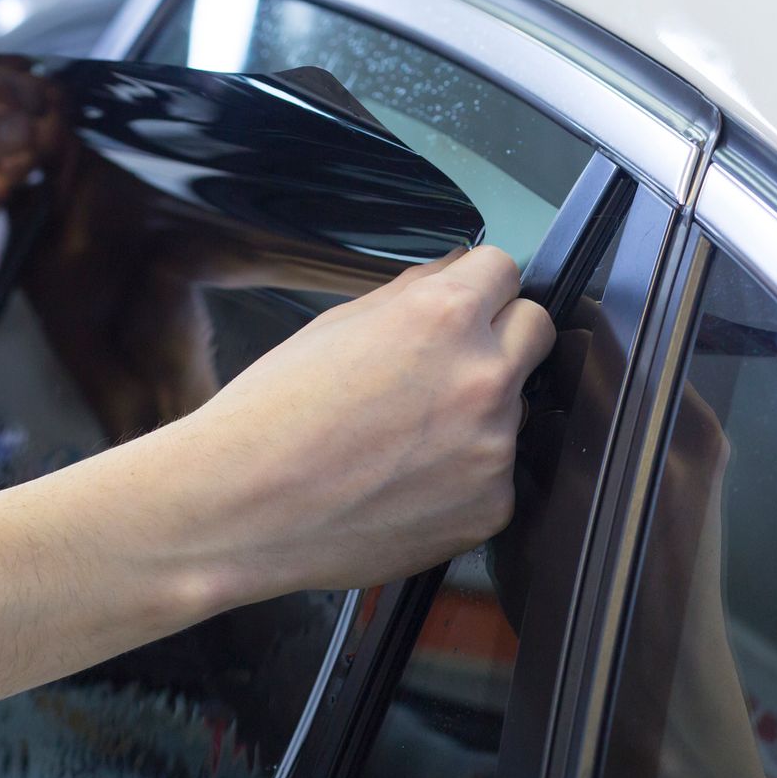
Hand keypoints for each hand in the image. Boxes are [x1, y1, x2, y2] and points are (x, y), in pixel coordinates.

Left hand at [0, 68, 43, 355]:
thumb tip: (25, 130)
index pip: (12, 77)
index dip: (38, 91)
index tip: (50, 111)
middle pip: (29, 113)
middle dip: (47, 123)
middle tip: (48, 141)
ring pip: (28, 151)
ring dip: (43, 156)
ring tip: (38, 163)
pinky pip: (16, 190)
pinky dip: (31, 187)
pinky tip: (31, 187)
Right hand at [134, 245, 556, 603]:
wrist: (240, 509)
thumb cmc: (270, 418)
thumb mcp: (333, 326)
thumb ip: (410, 293)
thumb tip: (455, 273)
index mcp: (444, 318)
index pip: (505, 269)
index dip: (475, 287)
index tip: (463, 305)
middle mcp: (483, 378)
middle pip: (536, 329)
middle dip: (498, 337)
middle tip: (442, 366)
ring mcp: (493, 449)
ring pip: (514, 407)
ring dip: (477, 412)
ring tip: (402, 438)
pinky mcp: (491, 508)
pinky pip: (496, 475)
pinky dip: (463, 477)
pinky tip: (404, 482)